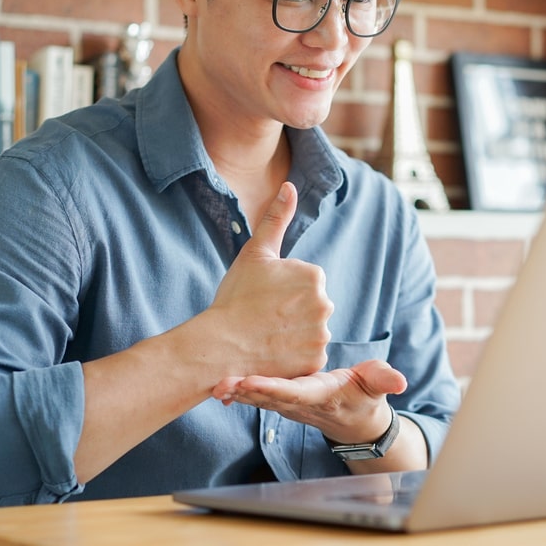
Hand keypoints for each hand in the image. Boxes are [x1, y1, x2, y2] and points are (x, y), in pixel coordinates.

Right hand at [204, 181, 332, 380]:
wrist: (219, 345)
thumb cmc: (235, 297)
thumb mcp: (255, 252)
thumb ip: (276, 218)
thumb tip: (290, 185)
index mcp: (314, 275)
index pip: (306, 282)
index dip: (283, 290)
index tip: (264, 297)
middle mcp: (325, 304)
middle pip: (312, 306)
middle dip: (292, 312)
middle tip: (264, 317)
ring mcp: (321, 334)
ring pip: (311, 331)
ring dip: (294, 334)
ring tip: (267, 335)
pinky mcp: (315, 360)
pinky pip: (309, 355)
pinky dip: (295, 356)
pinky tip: (274, 352)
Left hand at [212, 359, 407, 442]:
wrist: (354, 420)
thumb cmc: (365, 396)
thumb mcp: (378, 385)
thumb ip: (385, 379)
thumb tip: (400, 381)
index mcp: (320, 396)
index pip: (294, 392)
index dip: (273, 387)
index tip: (252, 381)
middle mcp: (299, 403)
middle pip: (268, 398)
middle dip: (244, 391)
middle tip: (221, 382)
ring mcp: (287, 404)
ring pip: (258, 399)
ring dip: (235, 393)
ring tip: (213, 383)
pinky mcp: (280, 400)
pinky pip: (256, 396)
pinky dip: (237, 392)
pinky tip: (217, 385)